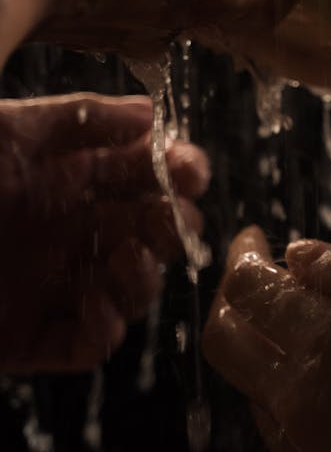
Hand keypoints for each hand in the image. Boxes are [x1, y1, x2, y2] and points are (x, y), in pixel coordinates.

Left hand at [0, 93, 207, 373]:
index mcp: (63, 177)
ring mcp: (51, 284)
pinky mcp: (30, 336)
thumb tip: (150, 111)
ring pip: (128, 287)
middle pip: (146, 229)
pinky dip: (104, 328)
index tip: (192, 170)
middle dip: (171, 224)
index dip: (174, 170)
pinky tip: (99, 306)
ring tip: (131, 260)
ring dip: (144, 277)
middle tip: (171, 222)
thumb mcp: (7, 132)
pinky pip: (85, 340)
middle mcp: (66, 229)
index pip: (139, 173)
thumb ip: (80, 117)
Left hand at [203, 228, 330, 451]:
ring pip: (264, 404)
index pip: (244, 289)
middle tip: (262, 283)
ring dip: (278, 367)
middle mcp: (298, 412)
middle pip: (226, 345)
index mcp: (326, 349)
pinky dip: (318, 433)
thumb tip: (300, 254)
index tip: (255, 240)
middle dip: (234, 303)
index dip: (242, 256)